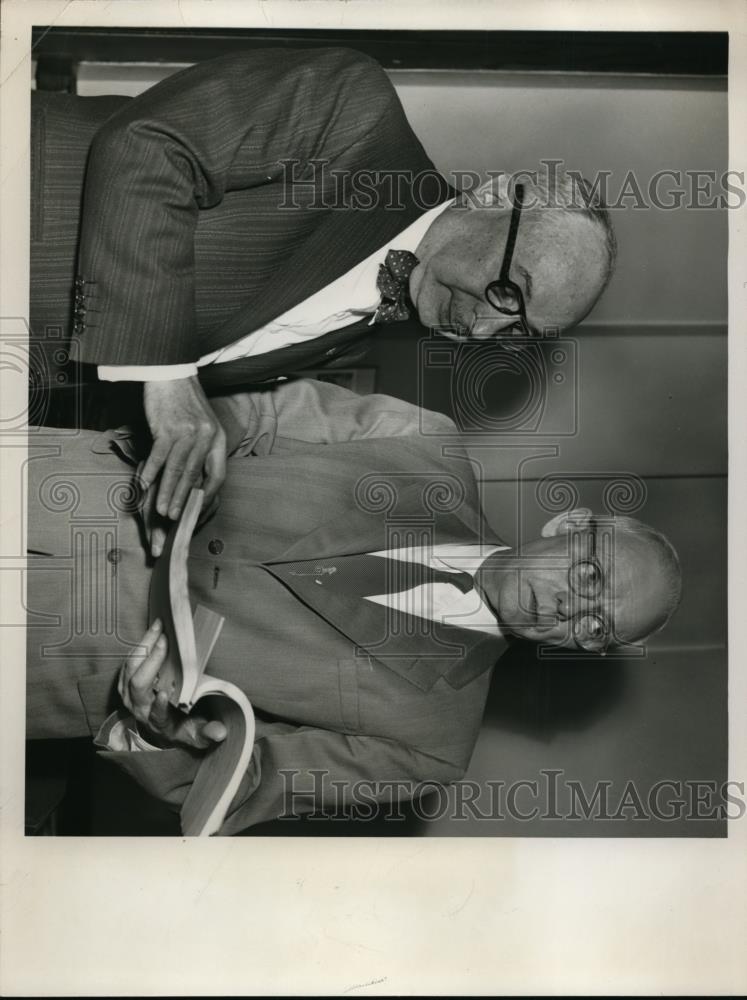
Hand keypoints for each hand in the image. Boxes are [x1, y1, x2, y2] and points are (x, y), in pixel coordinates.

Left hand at [118, 620, 226, 749]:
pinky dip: (140, 647)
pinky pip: (128, 662)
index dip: (158, 705)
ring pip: (130, 670)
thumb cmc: (181, 727)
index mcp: (158, 722)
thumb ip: (207, 733)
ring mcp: (129, 695)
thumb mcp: (196, 735)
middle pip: (137, 685)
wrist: (160, 727)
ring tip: (158, 628)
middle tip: (165, 640)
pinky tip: (152, 634)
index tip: (164, 693)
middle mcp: (139, 709)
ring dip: (143, 647)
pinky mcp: (125, 683)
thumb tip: (220, 733)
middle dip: (150, 662)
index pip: (155, 715)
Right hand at [141, 377, 225, 554]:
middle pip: (194, 477)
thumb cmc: (184, 403)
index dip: (209, 497)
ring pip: (177, 470)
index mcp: (217, 439)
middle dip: (183, 501)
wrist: (171, 374)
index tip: (198, 512)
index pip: (218, 475)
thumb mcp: (203, 426)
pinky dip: (151, 472)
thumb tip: (194, 481)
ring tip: (161, 511)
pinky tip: (144, 486)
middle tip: (174, 520)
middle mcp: (206, 437)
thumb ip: (202, 451)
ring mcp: (187, 432)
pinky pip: (159, 456)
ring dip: (167, 492)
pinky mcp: (168, 428)